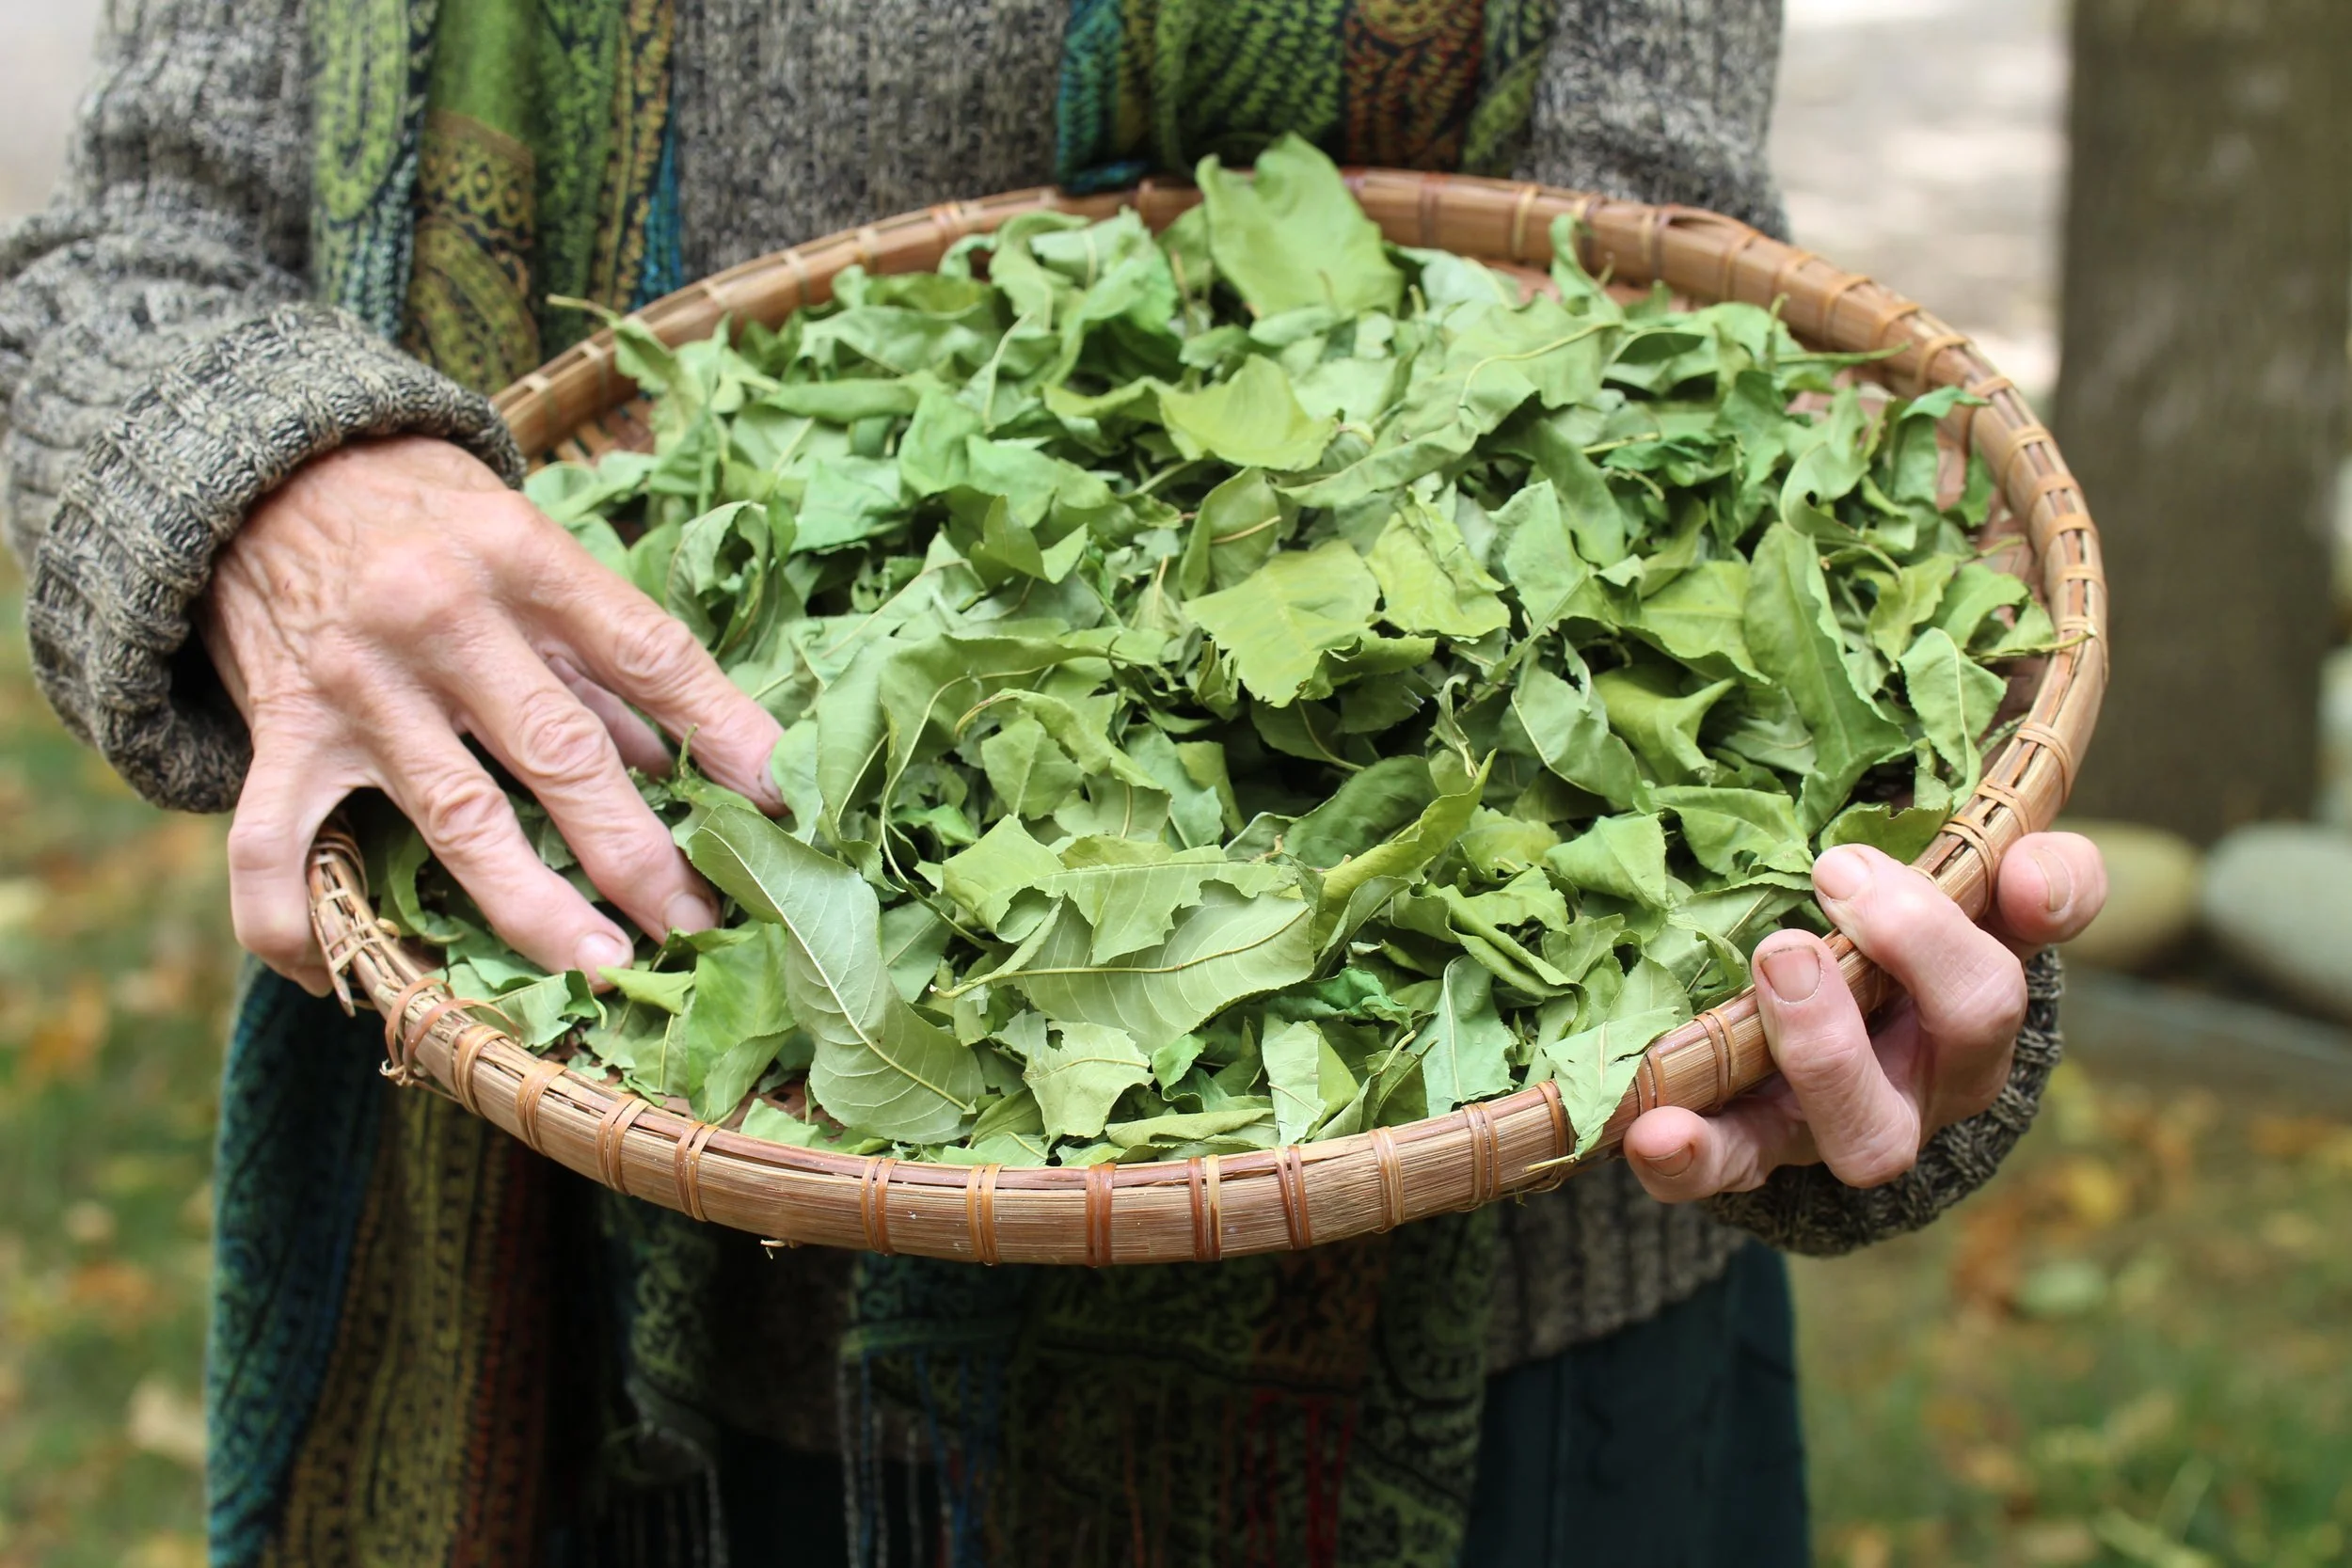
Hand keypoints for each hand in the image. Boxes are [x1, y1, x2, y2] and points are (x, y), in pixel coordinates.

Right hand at [199, 436, 785, 995]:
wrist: (266, 467)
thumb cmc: (434, 516)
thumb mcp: (531, 549)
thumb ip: (599, 657)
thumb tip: (691, 768)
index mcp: (525, 557)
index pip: (650, 655)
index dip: (726, 733)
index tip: (783, 807)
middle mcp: (442, 616)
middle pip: (564, 753)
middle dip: (643, 853)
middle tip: (703, 925)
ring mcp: (358, 682)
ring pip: (458, 818)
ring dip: (535, 908)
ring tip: (603, 968)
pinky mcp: (282, 730)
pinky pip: (273, 844)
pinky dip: (295, 920)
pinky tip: (339, 982)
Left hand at [1622, 831, 2106, 1201]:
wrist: (1826, 1039)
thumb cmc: (1887, 948)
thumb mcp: (1949, 892)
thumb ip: (2024, 870)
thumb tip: (2032, 876)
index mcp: (1977, 1002)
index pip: (2014, 967)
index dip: (2010, 908)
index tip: (1916, 856)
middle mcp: (1930, 1075)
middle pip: (1970, 1033)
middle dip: (1916, 947)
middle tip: (1834, 876)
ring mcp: (1845, 1121)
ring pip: (1866, 1130)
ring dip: (1824, 1049)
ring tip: (1774, 964)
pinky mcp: (1756, 1151)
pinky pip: (1731, 1168)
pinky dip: (1694, 1160)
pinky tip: (1655, 1134)